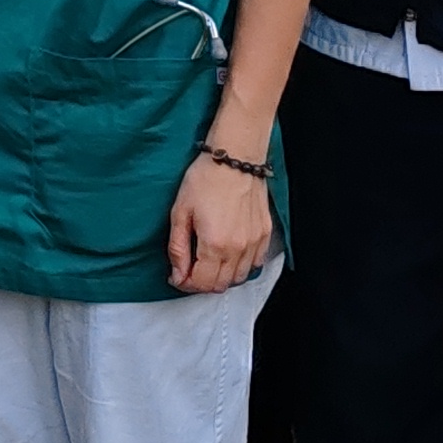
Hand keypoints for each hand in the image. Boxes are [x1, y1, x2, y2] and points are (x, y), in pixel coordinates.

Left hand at [165, 143, 273, 292]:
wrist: (235, 157)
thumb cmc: (205, 179)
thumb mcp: (180, 212)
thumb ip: (178, 248)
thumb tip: (178, 275)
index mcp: (214, 244)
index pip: (201, 283)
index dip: (185, 284)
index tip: (177, 275)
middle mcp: (237, 248)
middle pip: (220, 285)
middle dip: (201, 283)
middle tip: (190, 269)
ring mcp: (254, 242)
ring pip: (238, 278)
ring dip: (221, 277)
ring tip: (208, 262)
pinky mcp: (264, 234)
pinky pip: (255, 264)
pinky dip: (241, 266)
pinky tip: (229, 254)